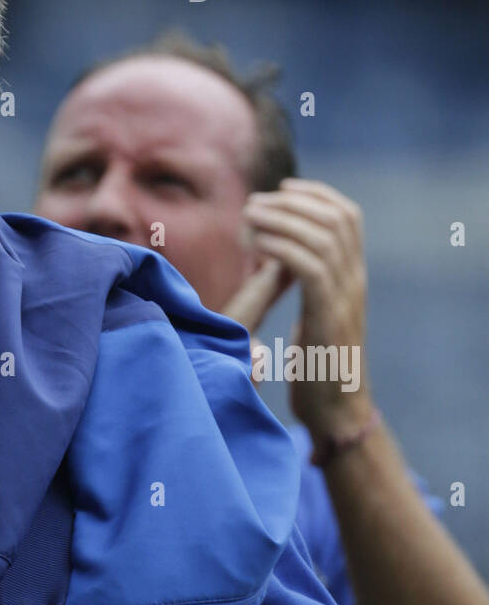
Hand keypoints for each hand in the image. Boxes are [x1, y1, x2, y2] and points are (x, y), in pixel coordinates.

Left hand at [240, 177, 374, 440]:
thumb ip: (308, 289)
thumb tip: (283, 262)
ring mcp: (344, 299)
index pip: (347, 217)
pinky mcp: (327, 318)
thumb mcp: (314, 319)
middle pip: (336, 218)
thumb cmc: (319, 373)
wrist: (336, 415)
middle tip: (255, 205)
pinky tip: (258, 246)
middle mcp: (353, 282)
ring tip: (250, 218)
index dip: (316, 195)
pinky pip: (309, 266)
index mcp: (352, 279)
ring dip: (283, 219)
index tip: (281, 190)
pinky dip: (283, 247)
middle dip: (293, 202)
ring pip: (322, 235)